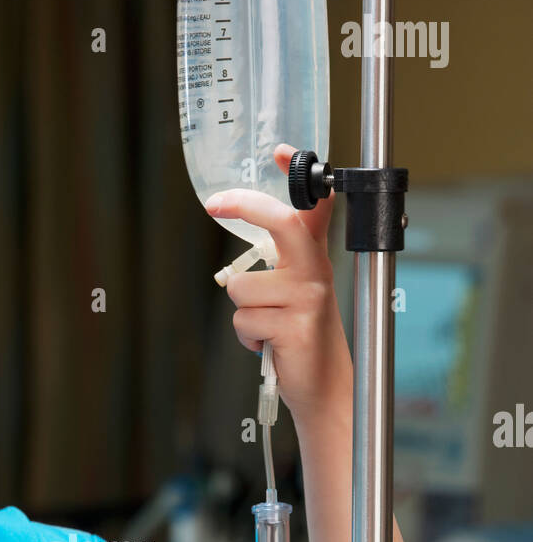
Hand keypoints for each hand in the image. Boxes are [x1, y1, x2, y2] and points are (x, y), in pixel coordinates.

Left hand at [206, 143, 351, 423]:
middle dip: (248, 208)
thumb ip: (281, 265)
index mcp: (315, 259)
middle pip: (282, 224)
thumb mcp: (297, 293)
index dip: (299, 176)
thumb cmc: (303, 341)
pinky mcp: (296, 327)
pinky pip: (245, 321)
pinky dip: (248, 337)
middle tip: (216, 204)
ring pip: (243, 287)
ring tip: (268, 328)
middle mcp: (316, 272)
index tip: (280, 153)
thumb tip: (241, 252)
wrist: (324, 388)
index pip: (312, 208)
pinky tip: (270, 345)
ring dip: (244, 313)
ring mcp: (308, 298)